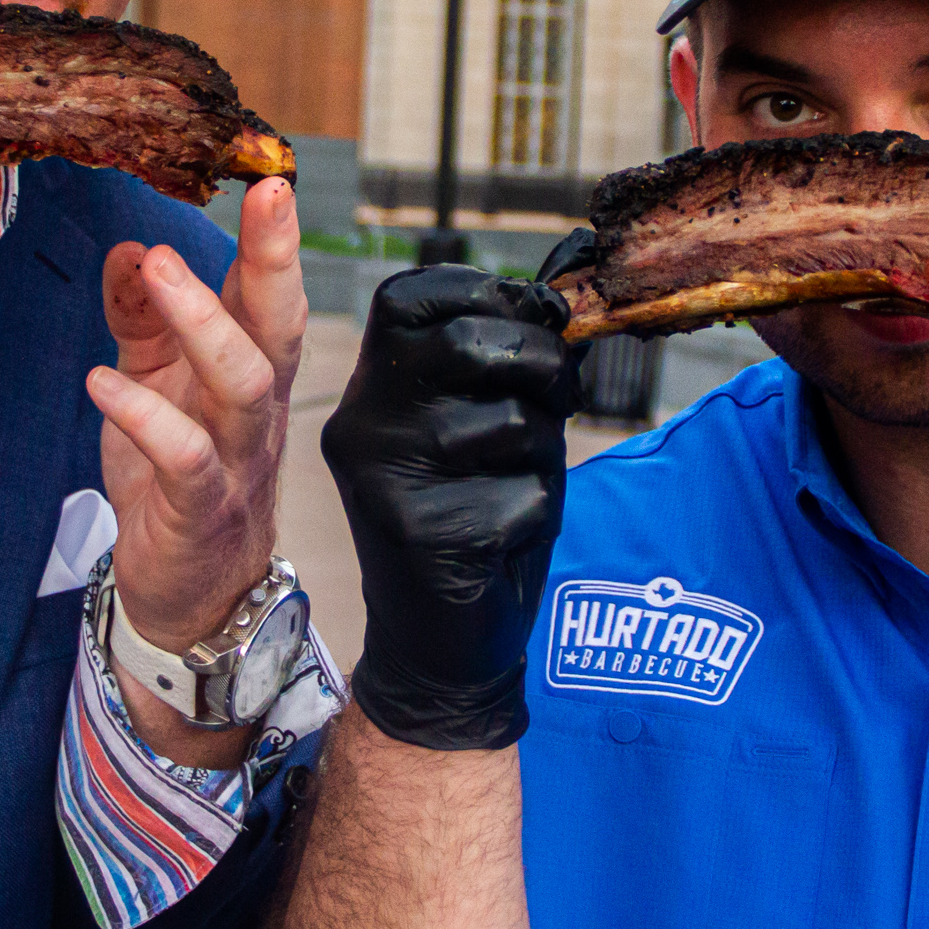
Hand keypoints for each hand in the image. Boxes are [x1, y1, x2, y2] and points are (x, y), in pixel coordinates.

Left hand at [87, 178, 305, 651]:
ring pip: (243, 384)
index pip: (272, 298)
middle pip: (280, 329)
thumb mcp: (156, 384)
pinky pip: (183, 457)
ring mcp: (234, 461)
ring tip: (162, 269)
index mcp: (249, 375)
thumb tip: (133, 248)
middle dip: (276, 261)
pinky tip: (102, 381)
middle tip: (264, 197)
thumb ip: (144, 318)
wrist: (189, 596)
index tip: (270, 179)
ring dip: (205, 323)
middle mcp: (256, 413)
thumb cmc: (176, 481)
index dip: (274, 241)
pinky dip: (143, 416)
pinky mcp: (198, 509)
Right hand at [320, 267, 575, 751]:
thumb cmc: (473, 515)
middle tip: (554, 397)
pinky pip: (530, 492)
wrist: (437, 645)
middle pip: (469, 344)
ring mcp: (387, 481)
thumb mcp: (481, 420)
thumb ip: (506, 356)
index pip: (411, 294)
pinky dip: (541, 513)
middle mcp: (362, 426)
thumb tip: (566, 283)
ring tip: (512, 485)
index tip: (528, 322)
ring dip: (544, 450)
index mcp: (367, 390)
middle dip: (539, 362)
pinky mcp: (426, 535)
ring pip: (513, 420)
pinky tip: (503, 542)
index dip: (487, 294)